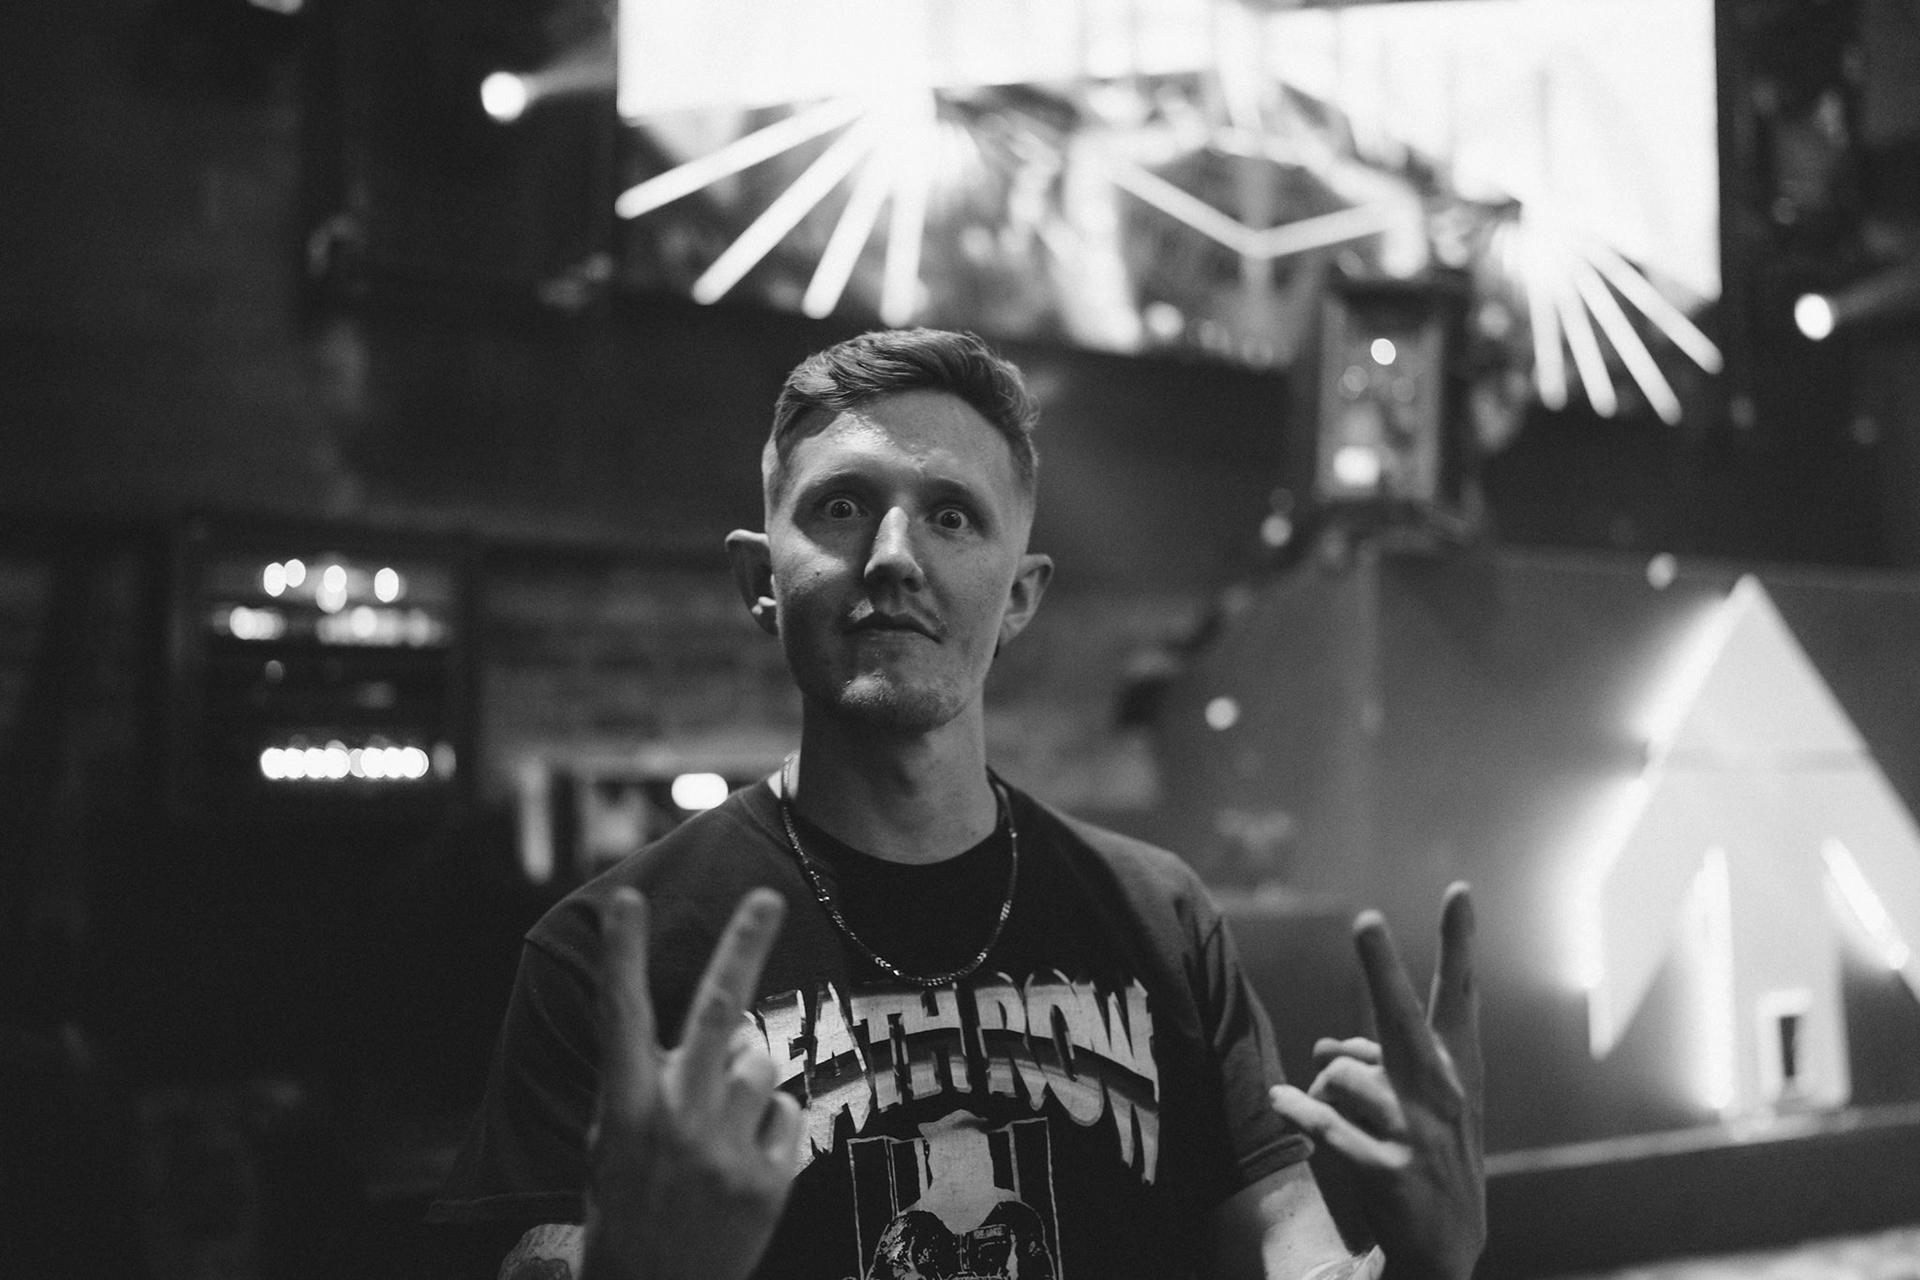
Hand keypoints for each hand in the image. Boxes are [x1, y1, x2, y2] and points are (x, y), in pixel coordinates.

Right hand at [583, 887, 804, 1279]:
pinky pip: (787, 1112)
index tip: (626, 898)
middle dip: (742, 947)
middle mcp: (674, 1121)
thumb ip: (657, 1082)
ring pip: (763, 1063)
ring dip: (750, 1078)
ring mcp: (724, 1152)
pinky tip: (743, 1163)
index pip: (620, 1017)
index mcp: (625, 1107)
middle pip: (719, 1014)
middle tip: (766, 896)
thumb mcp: (614, 1142)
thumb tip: (722, 1036)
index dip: (623, 955)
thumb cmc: (631, 1203)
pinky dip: (772, 1126)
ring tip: (721, 1125)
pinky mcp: (768, 1183)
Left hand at [1269, 883, 1483, 1279]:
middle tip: (1364, 919)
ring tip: (1339, 1116)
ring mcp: (1419, 1133)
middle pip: (1402, 1018)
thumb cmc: (1428, 1152)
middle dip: (1382, 968)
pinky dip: (1299, 1110)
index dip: (1458, 942)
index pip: (1458, 994)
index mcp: (1458, 1069)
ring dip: (1326, 1090)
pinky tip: (1279, 1102)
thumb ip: (1375, 1061)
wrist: (1447, 1244)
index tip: (1459, 890)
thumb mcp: (1419, 1103)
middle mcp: (1444, 1094)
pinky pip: (1327, 1125)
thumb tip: (1321, 1048)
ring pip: (1342, 1076)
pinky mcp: (1389, 1170)